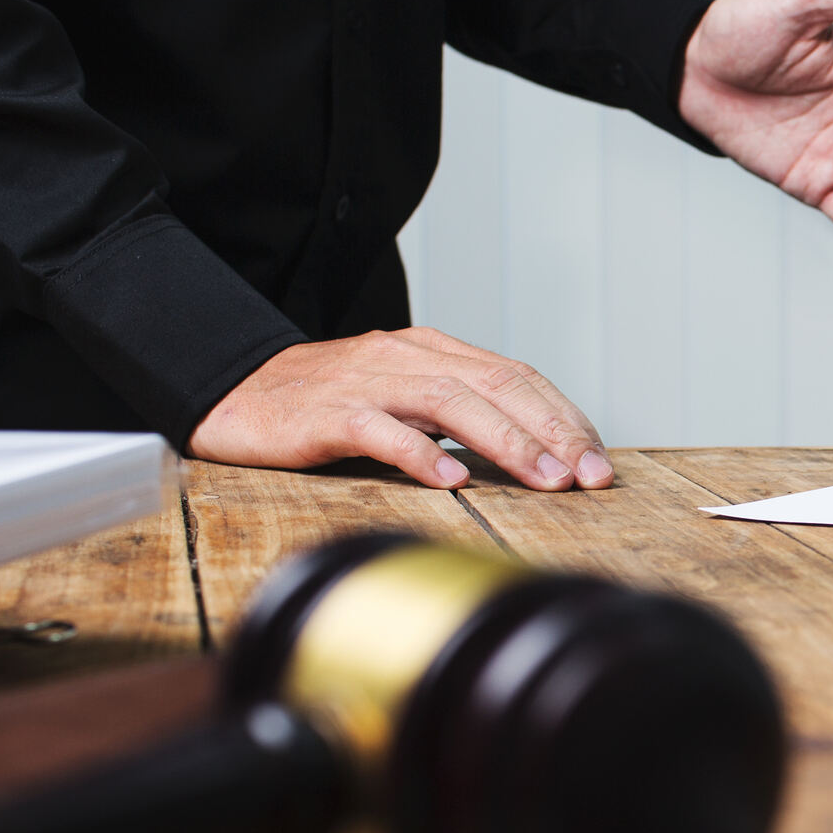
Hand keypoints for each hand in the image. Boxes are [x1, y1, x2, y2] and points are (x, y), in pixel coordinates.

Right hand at [189, 327, 613, 491]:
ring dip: (507, 441)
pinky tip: (452, 480)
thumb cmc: (325, 406)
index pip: (517, 377)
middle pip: (498, 384)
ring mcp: (368, 382)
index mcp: (433, 352)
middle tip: (591, 475)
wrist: (233, 391)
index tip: (599, 461)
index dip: (564, 416)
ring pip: (451, 402)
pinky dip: (419, 452)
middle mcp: (408, 358)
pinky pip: (380, 429)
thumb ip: (457, 416)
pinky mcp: (327, 413)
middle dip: (554, 431)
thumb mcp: (402, 400)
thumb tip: (531, 454)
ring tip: (546, 479)